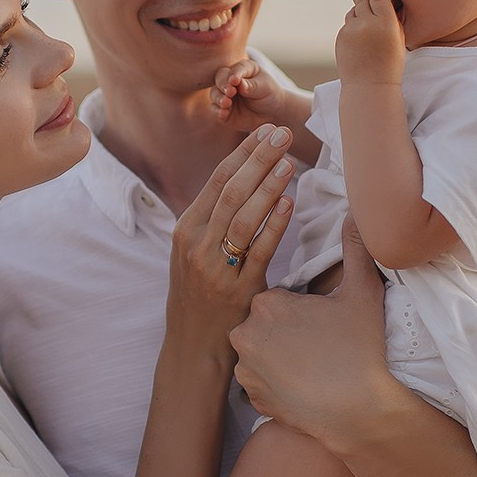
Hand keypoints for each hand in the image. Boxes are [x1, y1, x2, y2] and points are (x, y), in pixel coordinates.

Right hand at [169, 125, 294, 357]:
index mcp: (185, 229)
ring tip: (289, 161)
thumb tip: (244, 178)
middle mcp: (196, 244)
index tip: (266, 132)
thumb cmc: (199, 293)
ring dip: (268, 186)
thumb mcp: (193, 252)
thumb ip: (212, 219)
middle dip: (258, 159)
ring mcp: (215, 267)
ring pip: (243, 217)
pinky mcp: (237, 288)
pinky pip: (259, 250)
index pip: (216, 181)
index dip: (242, 154)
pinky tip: (290, 204)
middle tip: (283, 134)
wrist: (193, 343)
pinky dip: (275, 224)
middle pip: (230, 191)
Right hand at [211, 58, 282, 131]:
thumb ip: (252, 85)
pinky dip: (218, 111)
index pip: (235, 69)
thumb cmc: (269, 94)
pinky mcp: (223, 109)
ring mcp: (225, 95)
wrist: (272, 112)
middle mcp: (230, 80)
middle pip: (220, 78)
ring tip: (226, 103)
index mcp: (243, 69)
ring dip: (219, 98)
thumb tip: (239, 84)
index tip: (235, 81)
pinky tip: (223, 113)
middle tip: (230, 92)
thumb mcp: (265, 87)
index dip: (234, 74)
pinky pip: (216, 109)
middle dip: (223, 85)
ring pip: (215, 93)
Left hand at [230, 218, 399, 456]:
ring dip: (275, 357)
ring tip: (309, 367)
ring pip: (258, 353)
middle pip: (262, 325)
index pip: (275, 298)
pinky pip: (258, 382)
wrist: (358, 410)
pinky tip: (300, 386)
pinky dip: (274, 383)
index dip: (298, 310)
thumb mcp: (362, 293)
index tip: (318, 322)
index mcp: (267, 302)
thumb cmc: (361, 349)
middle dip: (283, 332)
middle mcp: (246, 332)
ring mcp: (245, 367)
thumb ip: (356, 250)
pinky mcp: (250, 396)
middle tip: (315, 346)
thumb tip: (356, 215)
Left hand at [336, 0, 405, 88]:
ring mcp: (351, 30)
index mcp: (386, 22)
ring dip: (360, 13)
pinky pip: (347, 25)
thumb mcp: (399, 40)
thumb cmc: (390, 64)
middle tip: (372, 5)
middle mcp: (367, 23)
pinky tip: (360, 40)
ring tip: (367, 25)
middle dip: (368, 0)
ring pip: (353, 10)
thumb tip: (387, 0)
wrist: (370, 86)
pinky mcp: (340, 37)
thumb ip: (392, 19)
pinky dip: (353, 27)